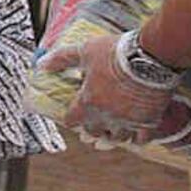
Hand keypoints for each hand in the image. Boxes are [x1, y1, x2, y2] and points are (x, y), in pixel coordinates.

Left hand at [41, 35, 173, 140]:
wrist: (150, 57)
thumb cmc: (115, 53)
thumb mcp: (84, 51)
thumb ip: (62, 59)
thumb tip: (40, 64)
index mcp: (88, 103)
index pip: (72, 120)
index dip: (71, 118)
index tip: (72, 117)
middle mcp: (106, 118)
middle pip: (93, 133)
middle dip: (90, 131)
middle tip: (90, 131)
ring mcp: (128, 122)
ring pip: (116, 139)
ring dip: (111, 137)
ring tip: (109, 137)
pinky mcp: (149, 122)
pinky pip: (141, 139)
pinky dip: (136, 139)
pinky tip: (135, 137)